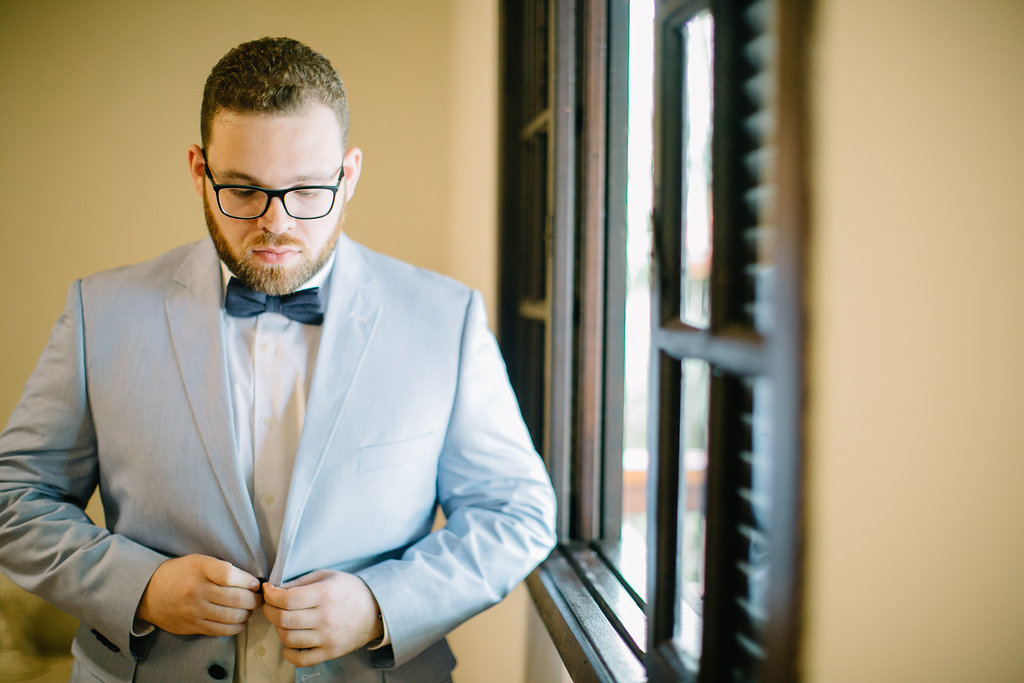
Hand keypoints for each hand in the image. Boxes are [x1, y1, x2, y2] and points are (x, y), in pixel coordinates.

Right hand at [136, 554, 262, 635]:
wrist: (150, 593)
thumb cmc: (180, 574)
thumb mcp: (199, 561)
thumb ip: (222, 568)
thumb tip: (250, 582)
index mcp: (199, 569)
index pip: (230, 575)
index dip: (248, 580)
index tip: (254, 583)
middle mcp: (196, 590)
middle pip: (235, 598)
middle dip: (253, 600)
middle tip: (258, 598)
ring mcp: (194, 610)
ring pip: (232, 616)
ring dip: (247, 614)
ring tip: (249, 609)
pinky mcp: (193, 626)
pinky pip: (221, 630)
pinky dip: (236, 627)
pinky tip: (239, 621)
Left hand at [262, 570, 383, 667]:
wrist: (376, 610)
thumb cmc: (349, 590)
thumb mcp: (327, 576)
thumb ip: (301, 582)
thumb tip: (275, 590)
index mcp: (324, 594)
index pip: (286, 599)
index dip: (270, 596)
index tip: (267, 591)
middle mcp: (325, 617)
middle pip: (283, 619)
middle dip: (269, 611)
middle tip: (270, 606)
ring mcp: (328, 637)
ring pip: (288, 638)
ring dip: (278, 629)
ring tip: (282, 621)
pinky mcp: (330, 652)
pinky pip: (301, 659)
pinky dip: (289, 652)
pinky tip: (290, 642)